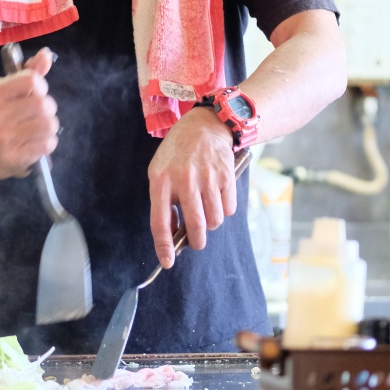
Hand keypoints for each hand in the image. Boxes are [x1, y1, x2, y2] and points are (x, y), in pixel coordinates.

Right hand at [0, 47, 58, 177]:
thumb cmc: (6, 115)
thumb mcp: (12, 91)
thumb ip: (31, 71)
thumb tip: (46, 54)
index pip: (32, 80)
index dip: (41, 85)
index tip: (36, 92)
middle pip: (44, 104)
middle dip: (49, 108)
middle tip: (40, 113)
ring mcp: (3, 138)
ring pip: (49, 124)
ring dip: (50, 126)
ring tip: (39, 128)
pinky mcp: (13, 158)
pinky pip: (48, 144)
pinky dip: (48, 142)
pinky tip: (37, 142)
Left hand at [148, 107, 236, 268]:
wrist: (204, 126)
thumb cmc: (178, 154)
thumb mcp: (160, 172)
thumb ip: (164, 202)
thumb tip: (175, 233)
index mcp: (161, 181)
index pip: (160, 222)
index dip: (164, 247)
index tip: (167, 262)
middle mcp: (184, 180)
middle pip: (195, 227)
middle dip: (197, 241)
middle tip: (196, 240)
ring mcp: (207, 178)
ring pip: (214, 221)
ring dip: (211, 224)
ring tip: (206, 210)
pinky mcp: (226, 176)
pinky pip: (229, 209)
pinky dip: (224, 210)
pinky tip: (217, 197)